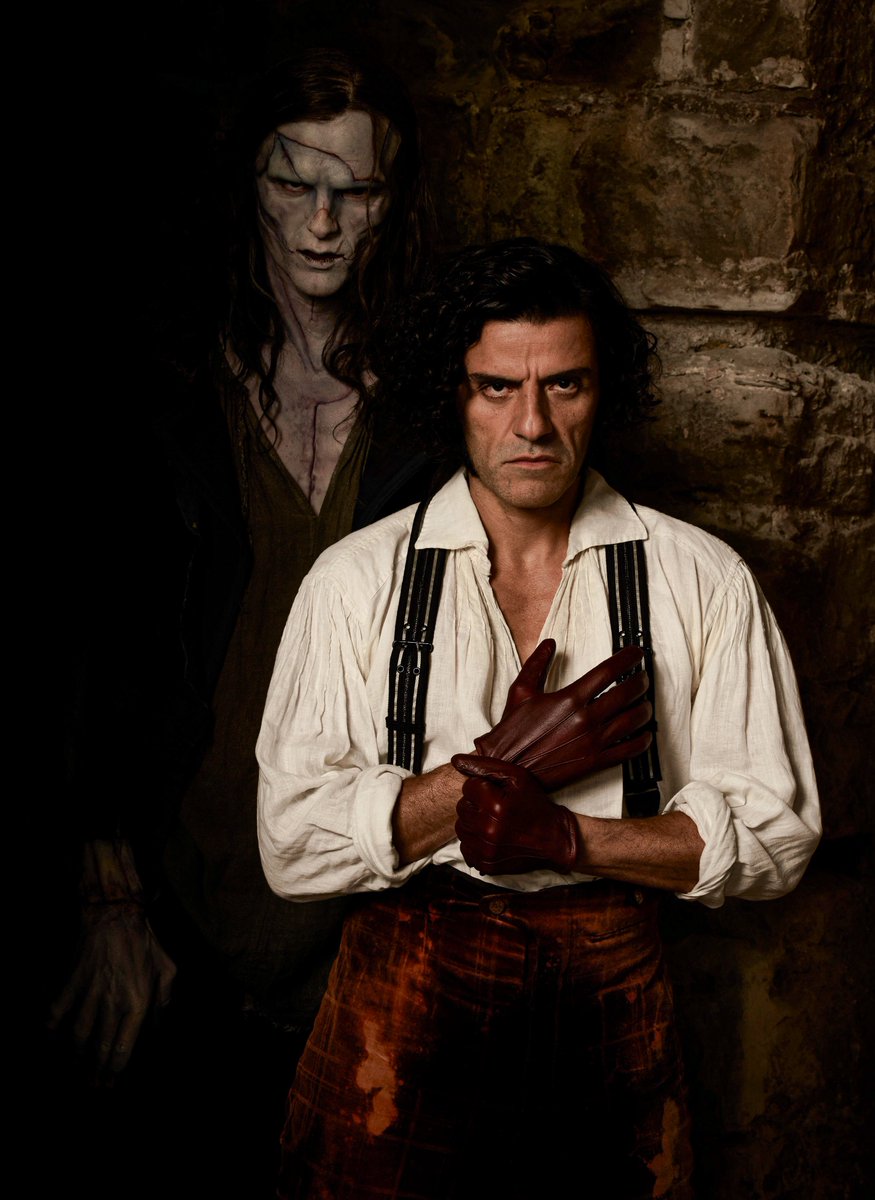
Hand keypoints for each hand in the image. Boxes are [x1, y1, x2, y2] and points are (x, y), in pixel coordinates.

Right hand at [47, 904, 175, 1083]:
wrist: (116, 916)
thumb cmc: (145, 942)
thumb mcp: (167, 968)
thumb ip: (165, 998)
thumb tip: (160, 1022)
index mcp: (138, 1002)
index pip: (123, 1048)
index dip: (115, 1070)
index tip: (111, 1082)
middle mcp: (113, 1003)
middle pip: (100, 1048)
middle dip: (95, 1072)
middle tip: (91, 1086)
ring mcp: (91, 994)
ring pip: (79, 1035)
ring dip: (75, 1056)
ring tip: (75, 1068)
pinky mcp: (74, 983)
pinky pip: (58, 1010)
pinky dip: (51, 1026)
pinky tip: (49, 1037)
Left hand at [454, 757, 580, 874]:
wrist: (554, 838)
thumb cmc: (535, 804)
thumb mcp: (517, 777)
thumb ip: (485, 766)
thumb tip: (456, 761)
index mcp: (496, 806)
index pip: (468, 787)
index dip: (481, 787)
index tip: (496, 793)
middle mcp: (489, 830)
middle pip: (462, 807)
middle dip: (475, 804)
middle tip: (494, 807)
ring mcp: (487, 850)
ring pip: (460, 828)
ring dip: (473, 822)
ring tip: (491, 821)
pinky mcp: (486, 864)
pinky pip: (465, 848)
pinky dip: (474, 841)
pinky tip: (490, 837)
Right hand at [456, 640, 652, 790]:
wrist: (508, 767)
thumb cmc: (513, 732)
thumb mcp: (520, 691)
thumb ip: (537, 664)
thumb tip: (549, 644)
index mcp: (570, 698)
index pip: (609, 671)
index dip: (628, 659)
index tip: (636, 654)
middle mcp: (586, 718)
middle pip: (627, 693)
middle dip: (641, 681)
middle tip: (643, 677)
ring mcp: (593, 741)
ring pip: (634, 720)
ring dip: (645, 708)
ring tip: (645, 702)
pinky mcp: (595, 761)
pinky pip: (629, 750)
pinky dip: (643, 740)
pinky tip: (644, 734)